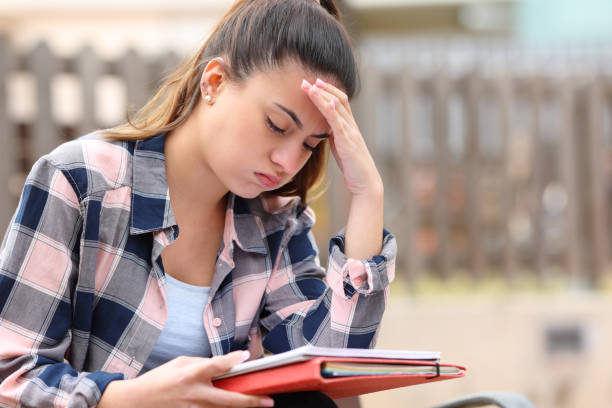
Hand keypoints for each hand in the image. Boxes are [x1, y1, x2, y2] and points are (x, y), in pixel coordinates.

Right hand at [98, 351, 273, 407]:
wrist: (137, 402)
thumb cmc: (159, 380)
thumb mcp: (180, 363)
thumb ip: (202, 363)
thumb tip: (223, 364)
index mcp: (189, 375)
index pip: (214, 366)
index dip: (230, 361)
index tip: (245, 357)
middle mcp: (193, 394)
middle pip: (227, 399)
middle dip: (250, 401)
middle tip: (268, 400)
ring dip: (241, 407)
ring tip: (259, 403)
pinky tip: (235, 406)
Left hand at [301, 78, 382, 197]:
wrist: (365, 182)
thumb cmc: (353, 166)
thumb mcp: (340, 146)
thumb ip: (334, 135)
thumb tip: (323, 128)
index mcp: (349, 126)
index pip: (339, 102)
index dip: (327, 91)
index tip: (313, 83)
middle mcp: (351, 125)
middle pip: (339, 99)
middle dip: (323, 88)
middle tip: (307, 80)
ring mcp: (351, 132)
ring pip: (338, 108)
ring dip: (323, 96)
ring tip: (310, 86)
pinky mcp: (348, 142)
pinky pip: (340, 124)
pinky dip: (333, 112)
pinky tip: (327, 103)